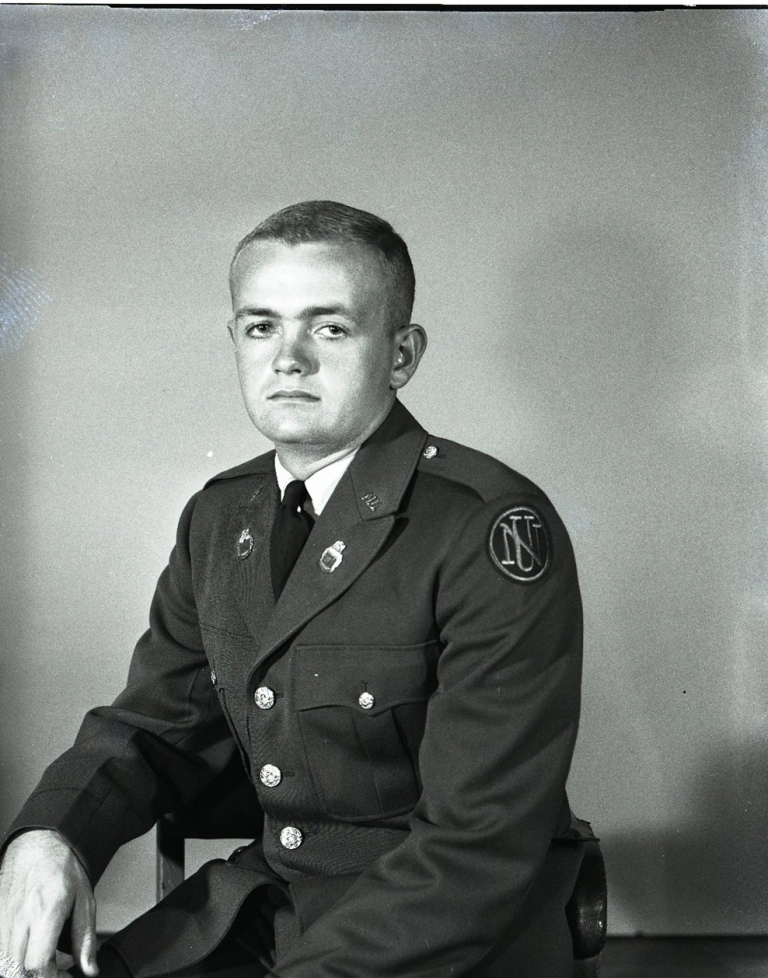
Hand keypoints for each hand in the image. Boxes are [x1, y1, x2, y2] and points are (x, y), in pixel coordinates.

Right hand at [0, 830, 97, 977]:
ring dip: (23, 970)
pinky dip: (12, 960)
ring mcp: (4, 920)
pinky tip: (28, 952)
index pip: (37, 964)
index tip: (65, 975)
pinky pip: (0, 952)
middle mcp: (20, 919)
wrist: (36, 845)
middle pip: (17, 970)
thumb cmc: (62, 869)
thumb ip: (85, 938)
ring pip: (5, 963)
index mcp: (45, 912)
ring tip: (44, 961)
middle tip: (56, 971)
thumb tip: (89, 969)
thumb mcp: (85, 900)